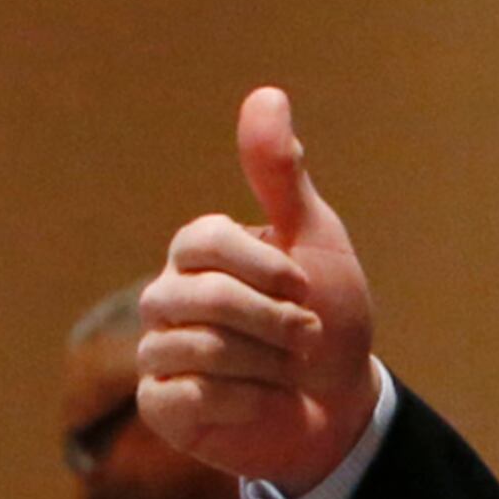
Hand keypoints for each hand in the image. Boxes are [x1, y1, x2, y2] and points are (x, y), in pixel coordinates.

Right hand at [138, 86, 380, 497]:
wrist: (339, 402)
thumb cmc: (327, 315)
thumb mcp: (314, 238)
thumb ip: (281, 175)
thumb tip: (266, 93)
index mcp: (198, 251)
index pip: (205, 241)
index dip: (262, 267)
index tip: (302, 286)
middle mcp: (169, 295)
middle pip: (202, 298)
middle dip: (272, 322)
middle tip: (307, 337)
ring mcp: (160, 351)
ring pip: (197, 350)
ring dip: (264, 364)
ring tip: (285, 371)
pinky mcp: (162, 405)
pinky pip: (189, 396)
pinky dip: (243, 402)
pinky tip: (261, 402)